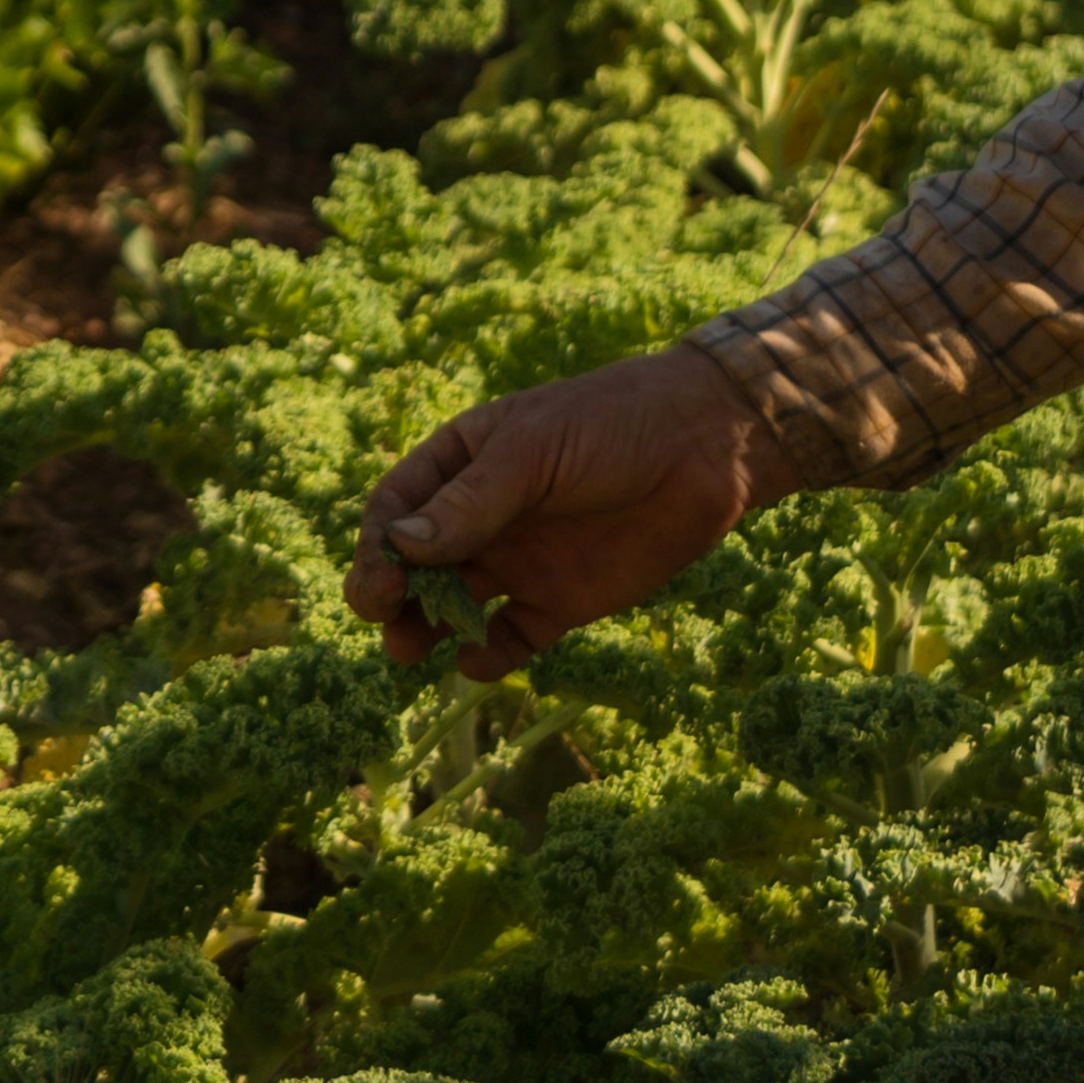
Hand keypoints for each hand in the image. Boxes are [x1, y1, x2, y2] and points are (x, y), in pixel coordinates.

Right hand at [342, 342, 776, 675]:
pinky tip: (481, 659)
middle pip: (416, 565)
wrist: (706, 448)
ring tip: (411, 651)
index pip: (398, 507)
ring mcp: (520, 561)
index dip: (377, 544)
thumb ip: (473, 500)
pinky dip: (488, 657)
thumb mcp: (535, 450)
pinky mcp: (559, 603)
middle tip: (383, 620)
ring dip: (427, 630)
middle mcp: (483, 516)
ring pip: (454, 607)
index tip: (378, 579)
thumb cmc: (611, 424)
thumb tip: (401, 544)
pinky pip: (510, 640)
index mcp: (464, 461)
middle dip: (390, 594)